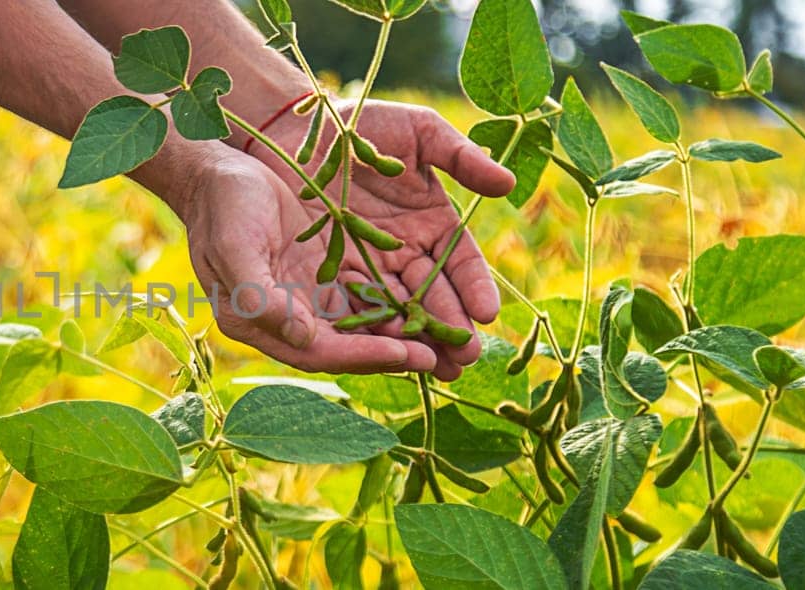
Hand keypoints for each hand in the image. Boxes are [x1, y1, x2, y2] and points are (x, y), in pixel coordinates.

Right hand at [177, 149, 436, 374]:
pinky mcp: (323, 272)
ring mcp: (306, 296)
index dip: (364, 355)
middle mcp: (285, 318)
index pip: (318, 350)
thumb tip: (301, 336)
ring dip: (403, 333)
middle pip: (347, 347)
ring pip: (362, 324)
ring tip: (450, 339)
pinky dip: (395, 301)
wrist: (218, 171)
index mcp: (256, 322)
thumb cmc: (221, 207)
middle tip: (445, 359)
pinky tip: (431, 302)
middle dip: (396, 353)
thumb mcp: (234, 247)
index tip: (408, 353)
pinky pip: (365, 294)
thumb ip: (262, 295)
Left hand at [234, 98, 515, 378]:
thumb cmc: (363, 123)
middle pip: (432, 296)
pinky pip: (354, 303)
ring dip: (415, 338)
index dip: (474, 288)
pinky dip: (370, 327)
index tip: (486, 313)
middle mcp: (405, 251)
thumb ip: (461, 158)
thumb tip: (508, 185)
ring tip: (435, 367)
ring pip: (397, 308)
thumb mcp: (419, 133)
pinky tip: (385, 350)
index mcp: (433, 222)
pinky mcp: (331, 272)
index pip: (461, 263)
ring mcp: (368, 264)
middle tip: (466, 358)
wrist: (296, 127)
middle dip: (451, 327)